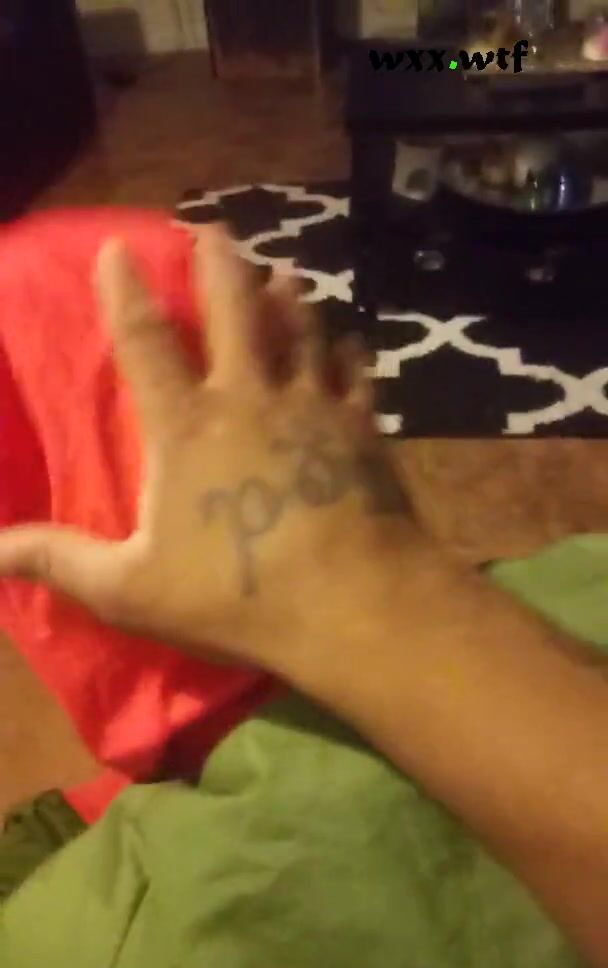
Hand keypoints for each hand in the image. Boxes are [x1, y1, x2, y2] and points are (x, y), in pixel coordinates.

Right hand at [0, 226, 417, 666]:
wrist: (354, 601)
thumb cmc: (236, 594)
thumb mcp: (131, 588)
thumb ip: (60, 561)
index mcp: (187, 426)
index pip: (145, 341)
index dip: (124, 291)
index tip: (116, 247)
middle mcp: (250, 398)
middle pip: (234, 310)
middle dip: (219, 264)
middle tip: (213, 229)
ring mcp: (314, 408)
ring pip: (301, 331)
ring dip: (289, 299)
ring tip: (283, 274)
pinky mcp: (364, 430)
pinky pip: (355, 374)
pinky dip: (348, 352)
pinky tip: (350, 343)